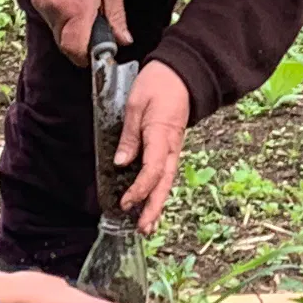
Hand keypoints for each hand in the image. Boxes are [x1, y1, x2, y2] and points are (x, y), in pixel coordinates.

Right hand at [29, 0, 128, 63]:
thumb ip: (116, 17)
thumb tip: (123, 41)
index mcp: (77, 9)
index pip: (75, 51)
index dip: (87, 58)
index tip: (99, 53)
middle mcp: (55, 10)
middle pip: (65, 46)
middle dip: (80, 45)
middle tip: (96, 31)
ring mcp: (42, 4)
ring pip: (56, 33)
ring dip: (70, 31)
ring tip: (84, 9)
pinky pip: (49, 19)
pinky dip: (61, 18)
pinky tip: (71, 0)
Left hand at [112, 54, 192, 229]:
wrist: (182, 73)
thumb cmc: (158, 84)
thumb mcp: (135, 104)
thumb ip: (129, 135)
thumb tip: (120, 163)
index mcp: (161, 135)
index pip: (152, 170)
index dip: (139, 189)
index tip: (125, 202)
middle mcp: (171, 147)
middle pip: (164, 184)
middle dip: (153, 208)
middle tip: (143, 229)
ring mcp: (174, 148)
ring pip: (166, 182)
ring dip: (157, 205)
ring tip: (147, 226)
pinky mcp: (171, 148)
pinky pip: (165, 174)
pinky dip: (158, 191)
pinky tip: (151, 203)